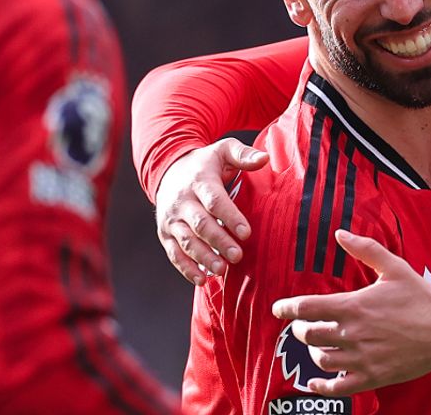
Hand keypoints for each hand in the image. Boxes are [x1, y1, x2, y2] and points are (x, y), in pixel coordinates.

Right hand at [155, 138, 267, 284]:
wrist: (168, 170)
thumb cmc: (204, 164)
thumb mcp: (222, 151)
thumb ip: (243, 155)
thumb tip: (265, 158)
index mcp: (199, 180)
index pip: (214, 200)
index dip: (229, 216)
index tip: (246, 232)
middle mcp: (182, 201)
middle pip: (200, 224)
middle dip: (219, 241)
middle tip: (237, 256)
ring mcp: (171, 219)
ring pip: (186, 241)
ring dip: (204, 257)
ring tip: (222, 270)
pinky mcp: (166, 234)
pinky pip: (174, 253)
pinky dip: (186, 268)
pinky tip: (202, 280)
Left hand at [271, 230, 430, 394]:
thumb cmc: (421, 298)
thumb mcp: (395, 268)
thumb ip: (365, 249)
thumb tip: (340, 234)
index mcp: (355, 306)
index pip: (308, 308)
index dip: (287, 308)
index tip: (279, 309)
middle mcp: (354, 334)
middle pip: (309, 335)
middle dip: (300, 329)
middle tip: (302, 325)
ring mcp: (362, 359)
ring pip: (321, 360)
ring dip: (313, 352)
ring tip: (316, 345)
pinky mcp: (372, 377)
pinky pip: (338, 387)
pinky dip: (322, 386)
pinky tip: (315, 381)